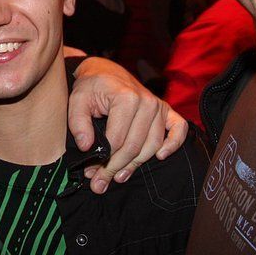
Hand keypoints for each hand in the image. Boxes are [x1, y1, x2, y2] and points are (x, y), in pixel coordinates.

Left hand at [69, 57, 187, 193]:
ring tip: (119, 176)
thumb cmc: (92, 87)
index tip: (90, 173)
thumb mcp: (77, 100)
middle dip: (116, 168)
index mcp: (126, 98)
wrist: (105, 71)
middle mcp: (146, 102)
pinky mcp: (166, 110)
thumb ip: (78, 123)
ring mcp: (158, 106)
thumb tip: (87, 147)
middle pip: (134, 147)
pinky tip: (160, 156)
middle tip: (100, 182)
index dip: (103, 160)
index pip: (117, 140)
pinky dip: (173, 144)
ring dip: (136, 164)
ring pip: (152, 145)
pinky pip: (178, 129)